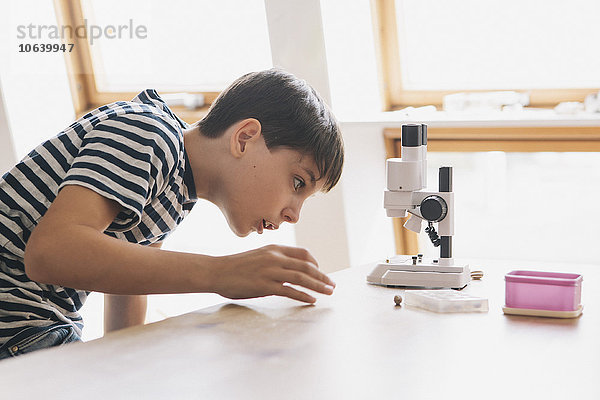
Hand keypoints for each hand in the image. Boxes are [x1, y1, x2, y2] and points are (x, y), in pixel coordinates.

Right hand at [212, 245, 335, 302]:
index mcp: (274, 249)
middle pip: (307, 266)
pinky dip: (303, 295)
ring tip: (328, 292)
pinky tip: (311, 301)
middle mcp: (275, 258)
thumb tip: (288, 269)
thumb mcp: (258, 256)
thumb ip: (274, 260)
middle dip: (322, 276)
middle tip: (332, 285)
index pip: (303, 254)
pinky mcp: (265, 285)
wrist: (216, 271)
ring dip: (318, 286)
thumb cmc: (235, 266)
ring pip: (302, 278)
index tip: (321, 272)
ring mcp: (271, 271)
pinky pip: (290, 290)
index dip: (315, 263)